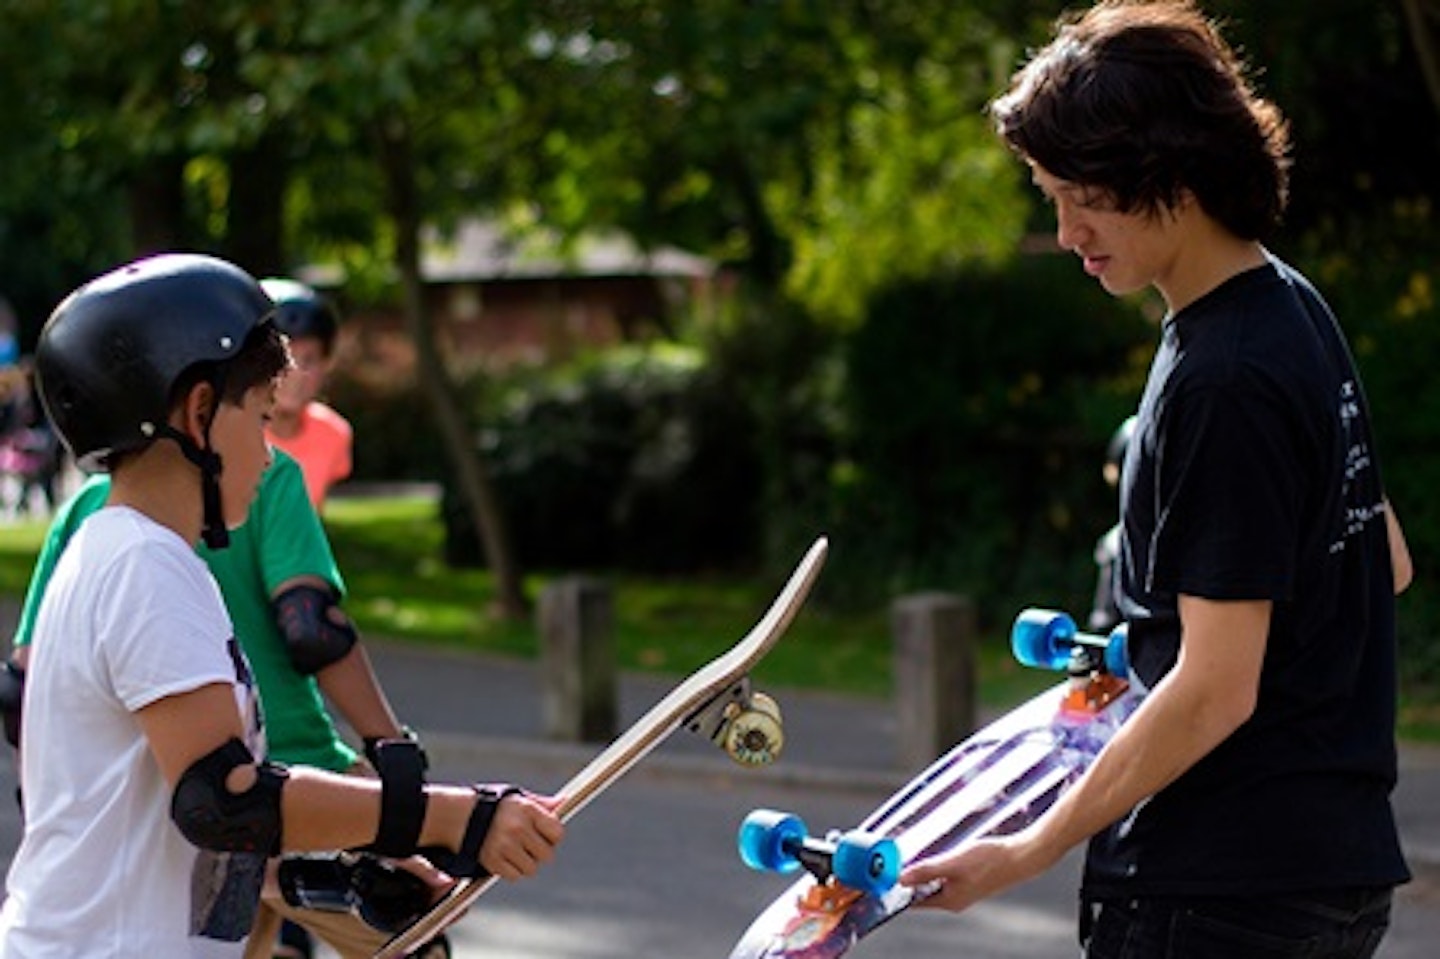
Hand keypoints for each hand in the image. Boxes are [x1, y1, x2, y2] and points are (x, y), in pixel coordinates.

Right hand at [478, 792, 563, 879]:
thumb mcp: (518, 798)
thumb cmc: (493, 806)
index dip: (553, 836)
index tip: (545, 835)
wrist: (458, 816)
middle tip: (529, 845)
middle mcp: (518, 828)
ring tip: (515, 851)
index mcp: (527, 810)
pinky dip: (512, 871)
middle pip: (547, 855)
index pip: (557, 832)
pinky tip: (505, 858)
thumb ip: (542, 804)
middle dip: (540, 852)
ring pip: (531, 869)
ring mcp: (505, 846)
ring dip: (526, 863)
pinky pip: (514, 876)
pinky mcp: (493, 861)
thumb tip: (564, 802)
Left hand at [899, 833, 1048, 913]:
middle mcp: (955, 899)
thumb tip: (900, 879)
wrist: (1022, 856)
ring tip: (911, 854)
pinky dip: (937, 866)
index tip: (882, 877)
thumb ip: (926, 871)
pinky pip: (946, 875)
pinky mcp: (972, 879)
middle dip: (909, 877)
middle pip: (923, 891)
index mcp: (949, 901)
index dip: (897, 889)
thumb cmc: (990, 860)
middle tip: (893, 860)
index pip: (914, 900)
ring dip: (923, 870)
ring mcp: (965, 890)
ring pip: (935, 882)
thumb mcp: (952, 863)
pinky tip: (936, 852)